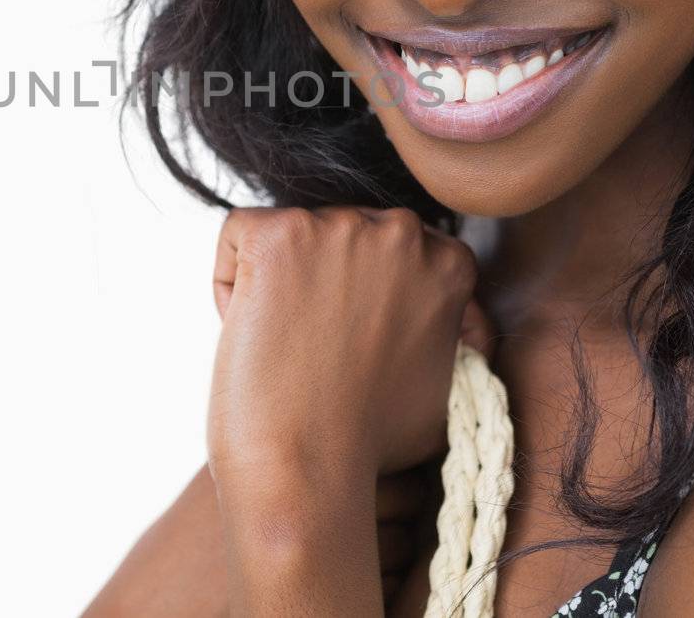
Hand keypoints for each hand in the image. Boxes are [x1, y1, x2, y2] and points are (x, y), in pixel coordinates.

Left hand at [206, 205, 485, 486]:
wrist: (307, 467)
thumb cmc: (370, 442)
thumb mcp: (449, 384)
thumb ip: (450, 337)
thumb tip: (461, 332)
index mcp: (448, 261)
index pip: (390, 253)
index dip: (363, 301)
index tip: (349, 346)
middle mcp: (401, 231)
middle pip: (341, 237)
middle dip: (321, 285)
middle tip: (314, 351)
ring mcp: (337, 227)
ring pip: (291, 237)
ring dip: (278, 287)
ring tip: (286, 347)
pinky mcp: (275, 235)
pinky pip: (238, 237)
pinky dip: (231, 281)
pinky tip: (251, 329)